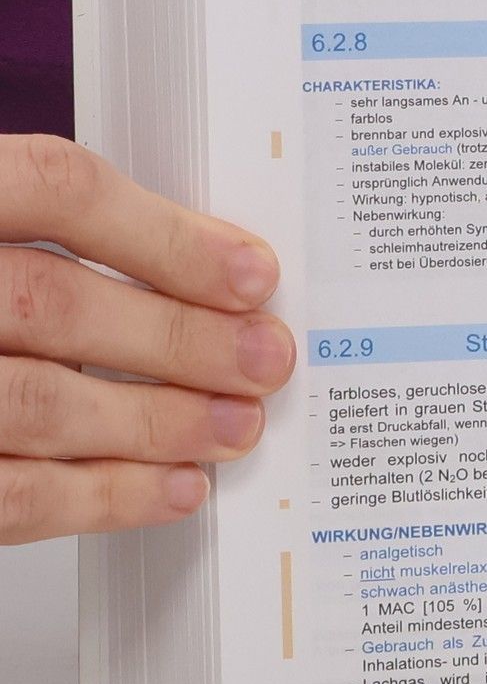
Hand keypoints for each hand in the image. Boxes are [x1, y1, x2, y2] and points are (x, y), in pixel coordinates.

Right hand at [0, 135, 292, 543]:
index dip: (162, 234)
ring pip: (37, 402)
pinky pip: (7, 494)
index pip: (51, 188)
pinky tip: (168, 487)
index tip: (250, 273)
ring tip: (233, 427)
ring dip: (155, 421)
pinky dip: (101, 495)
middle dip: (180, 338)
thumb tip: (197, 272)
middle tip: (263, 360)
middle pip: (54, 302)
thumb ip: (40, 238)